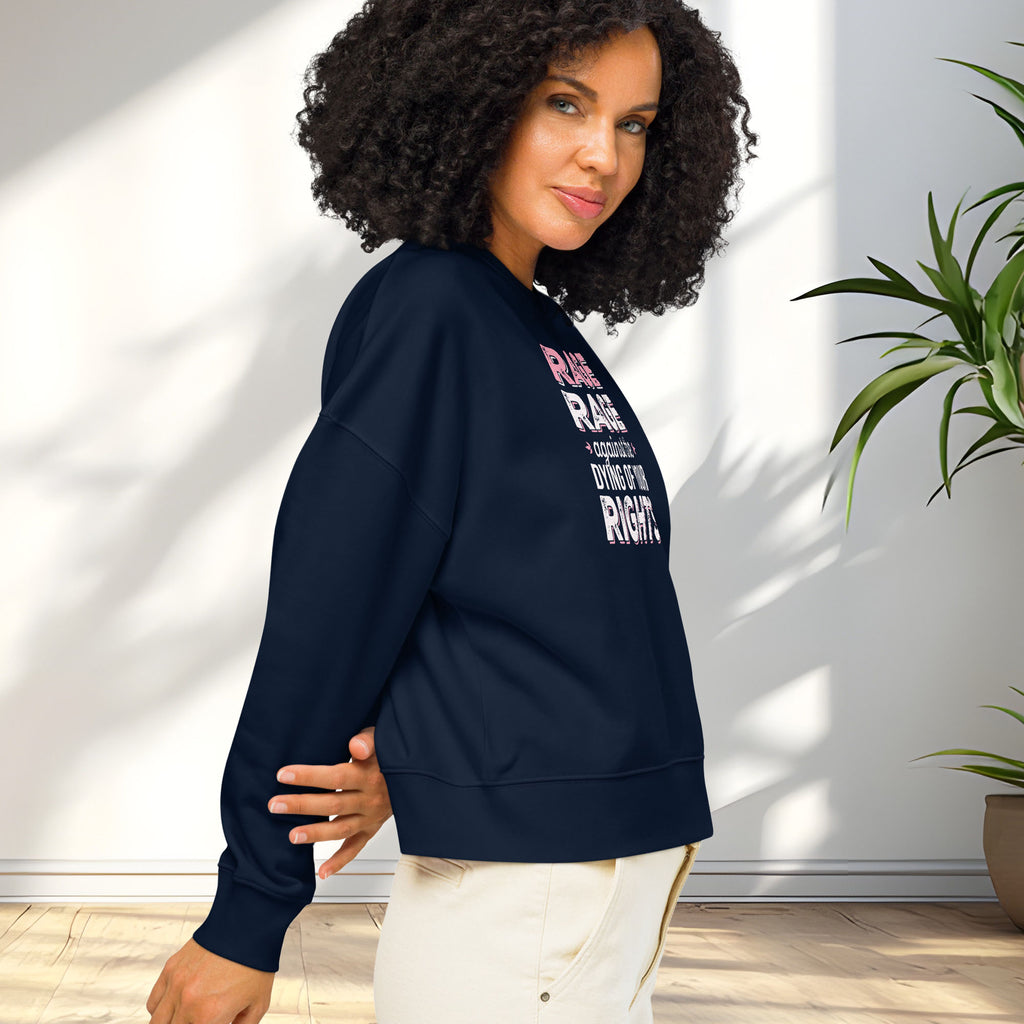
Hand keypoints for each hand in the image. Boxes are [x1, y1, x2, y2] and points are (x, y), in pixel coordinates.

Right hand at [146, 937, 272, 1023]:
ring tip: (185, 1018)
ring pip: (157, 1022)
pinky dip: (160, 1010)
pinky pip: (153, 1002)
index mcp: (208, 1017)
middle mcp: (187, 1003)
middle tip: (200, 1021)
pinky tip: (176, 1007)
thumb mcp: (258, 1005)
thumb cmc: (255, 962)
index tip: (212, 1023)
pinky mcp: (170, 969)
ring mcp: (175, 985)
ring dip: (170, 1023)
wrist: (248, 925)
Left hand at [269, 725, 392, 878]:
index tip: (283, 775)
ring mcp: (371, 817)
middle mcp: (370, 798)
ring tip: (292, 836)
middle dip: (302, 805)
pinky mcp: (372, 829)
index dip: (309, 776)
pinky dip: (340, 861)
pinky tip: (323, 872)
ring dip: (316, 834)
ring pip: (341, 828)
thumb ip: (368, 740)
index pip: (335, 776)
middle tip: (275, 805)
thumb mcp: (382, 738)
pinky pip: (356, 848)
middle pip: (333, 804)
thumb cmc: (390, 753)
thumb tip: (355, 746)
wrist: (416, 773)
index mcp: (369, 775)